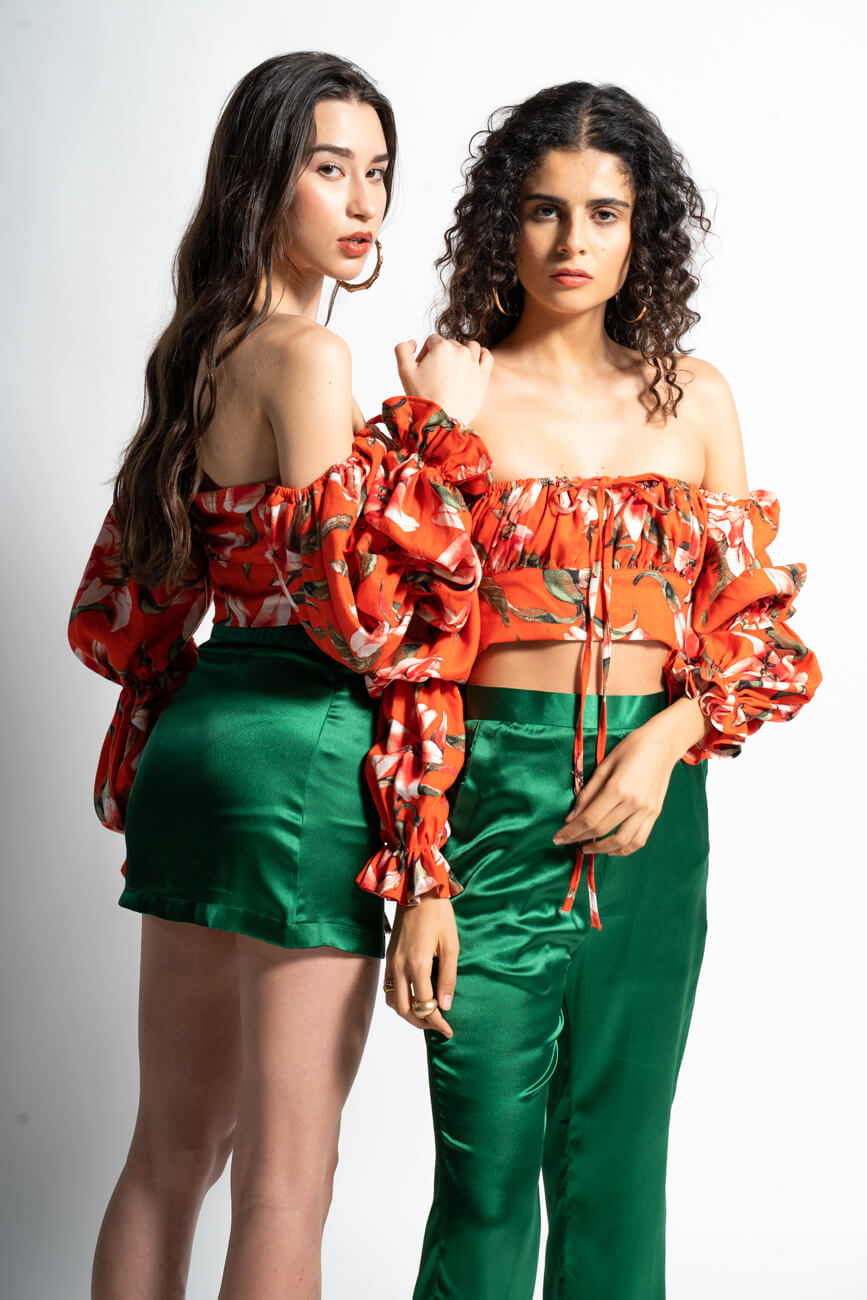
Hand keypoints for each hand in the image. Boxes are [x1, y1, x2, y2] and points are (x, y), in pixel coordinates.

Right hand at [383, 893, 457, 1037]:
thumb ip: (448, 977)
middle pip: (405, 1010)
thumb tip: (446, 1006)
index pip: (425, 1006)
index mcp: (417, 964)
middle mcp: (399, 967)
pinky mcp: (388, 957)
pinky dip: (400, 1001)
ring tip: (428, 1016)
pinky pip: (388, 989)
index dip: (437, 1022)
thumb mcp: (451, 945)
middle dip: (422, 1023)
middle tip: (440, 1027)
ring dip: (408, 1014)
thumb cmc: (438, 915)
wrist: (416, 890)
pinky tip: (414, 999)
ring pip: (393, 1002)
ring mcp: (391, 963)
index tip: (449, 1031)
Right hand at [394, 335, 492, 425]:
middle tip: (436, 374)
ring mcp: (473, 363)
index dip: (426, 353)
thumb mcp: (404, 371)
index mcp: (441, 347)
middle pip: (450, 344)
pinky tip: (473, 364)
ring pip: (469, 347)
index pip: (432, 341)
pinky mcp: (483, 375)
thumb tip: (412, 342)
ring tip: (454, 367)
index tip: (423, 367)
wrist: (441, 421)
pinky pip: (486, 356)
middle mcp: (460, 351)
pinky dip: (480, 356)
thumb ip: (402, 349)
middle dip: (442, 356)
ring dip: (462, 353)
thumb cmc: (423, 398)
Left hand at [552, 697, 706, 854]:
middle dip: (580, 839)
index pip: (589, 819)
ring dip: (601, 849)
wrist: (663, 744)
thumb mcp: (604, 765)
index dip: (571, 832)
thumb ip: (587, 793)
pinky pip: (639, 840)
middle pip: (602, 830)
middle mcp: (633, 803)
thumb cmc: (631, 748)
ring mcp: (647, 811)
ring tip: (587, 848)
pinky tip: (611, 848)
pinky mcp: (655, 814)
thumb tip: (571, 817)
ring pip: (622, 842)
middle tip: (566, 842)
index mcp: (617, 788)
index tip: (558, 838)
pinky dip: (624, 849)